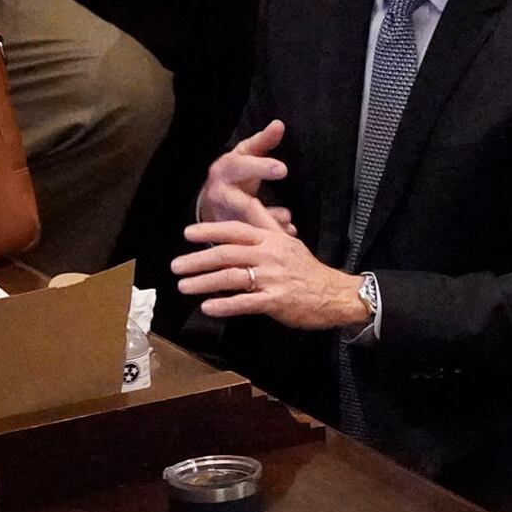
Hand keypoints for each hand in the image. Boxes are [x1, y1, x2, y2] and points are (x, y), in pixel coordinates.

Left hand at [173, 216, 368, 329]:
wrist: (334, 294)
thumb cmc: (307, 269)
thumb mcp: (288, 242)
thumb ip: (266, 225)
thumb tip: (250, 203)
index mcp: (271, 240)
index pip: (236, 230)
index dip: (210, 230)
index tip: (188, 233)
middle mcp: (270, 256)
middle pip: (227, 253)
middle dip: (198, 259)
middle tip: (176, 265)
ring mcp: (272, 278)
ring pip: (231, 277)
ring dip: (204, 282)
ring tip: (184, 286)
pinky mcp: (275, 300)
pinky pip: (244, 303)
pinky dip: (224, 305)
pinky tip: (208, 307)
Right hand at [197, 120, 296, 234]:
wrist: (213, 195)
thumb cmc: (236, 170)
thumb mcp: (246, 153)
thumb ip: (263, 141)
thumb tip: (279, 124)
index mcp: (226, 169)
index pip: (243, 167)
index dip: (262, 168)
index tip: (283, 170)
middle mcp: (222, 194)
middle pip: (243, 204)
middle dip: (263, 212)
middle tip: (287, 216)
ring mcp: (225, 215)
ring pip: (248, 225)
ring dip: (268, 227)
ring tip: (288, 227)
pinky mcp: (230, 230)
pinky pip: (250, 234)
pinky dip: (269, 233)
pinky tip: (288, 232)